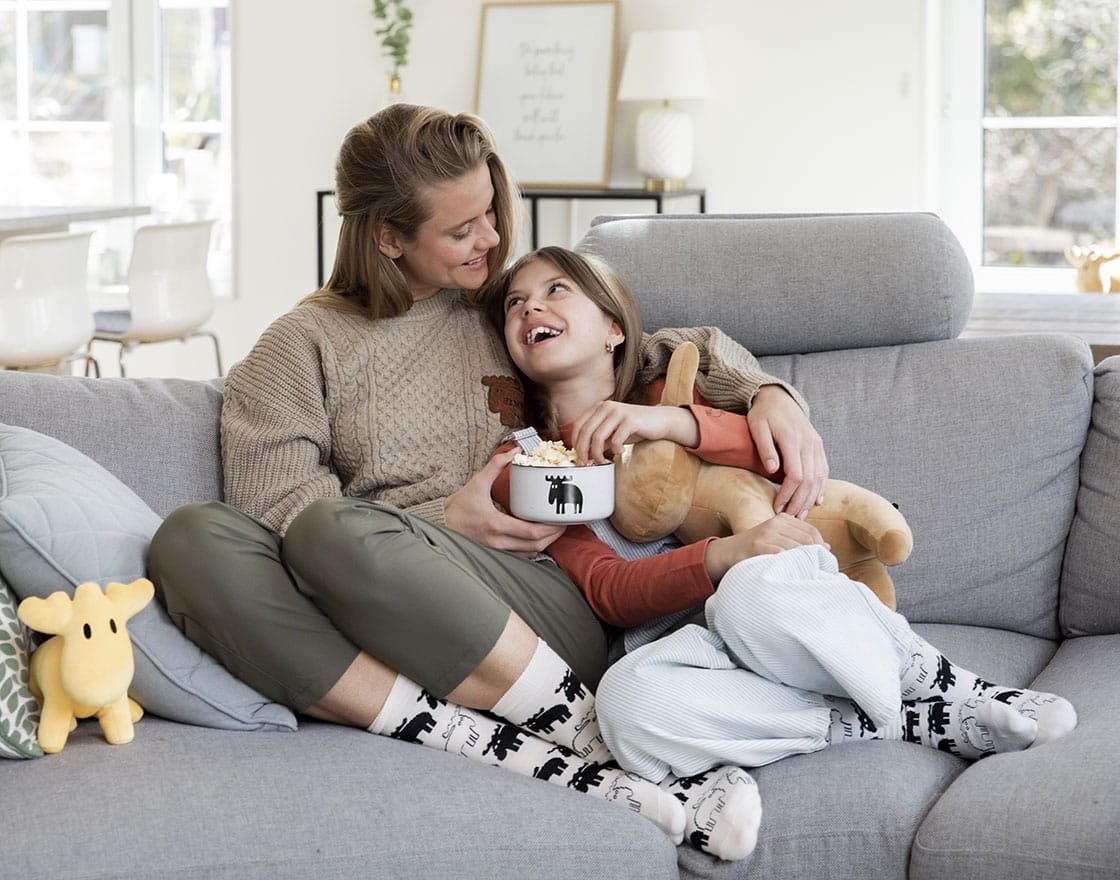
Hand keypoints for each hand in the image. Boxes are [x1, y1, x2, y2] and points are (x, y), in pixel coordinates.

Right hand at [444, 450, 565, 555]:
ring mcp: (496, 550)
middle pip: (536, 546)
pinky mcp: (495, 553)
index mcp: (496, 524)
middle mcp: (498, 541)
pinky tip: (537, 538)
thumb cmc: (458, 506)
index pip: (531, 533)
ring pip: (529, 554)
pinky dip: (531, 549)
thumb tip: (514, 450)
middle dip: (553, 536)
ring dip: (544, 544)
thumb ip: (496, 465)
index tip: (560, 519)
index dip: (550, 528)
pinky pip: (520, 556)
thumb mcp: (477, 482)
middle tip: (562, 524)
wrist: (440, 524)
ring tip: (552, 530)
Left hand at [570, 401, 698, 463]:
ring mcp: (618, 412)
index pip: (578, 425)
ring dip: (597, 453)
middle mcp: (607, 406)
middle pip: (585, 431)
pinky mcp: (630, 420)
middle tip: (587, 464)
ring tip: (603, 461)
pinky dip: (615, 449)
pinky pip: (615, 439)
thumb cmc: (635, 428)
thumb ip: (598, 440)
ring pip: (598, 436)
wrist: (661, 421)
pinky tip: (620, 452)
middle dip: (583, 451)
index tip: (579, 457)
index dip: (575, 443)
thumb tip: (584, 455)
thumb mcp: (612, 433)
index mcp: (599, 407)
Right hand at [703, 514, 827, 583]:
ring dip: (805, 563)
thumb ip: (799, 540)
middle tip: (819, 571)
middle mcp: (775, 523)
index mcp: (782, 519)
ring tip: (807, 574)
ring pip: (797, 548)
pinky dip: (790, 565)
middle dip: (816, 556)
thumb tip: (828, 547)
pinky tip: (792, 573)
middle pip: (807, 540)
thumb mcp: (778, 538)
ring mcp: (766, 534)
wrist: (728, 552)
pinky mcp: (758, 546)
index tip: (823, 561)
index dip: (821, 548)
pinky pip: (783, 556)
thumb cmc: (757, 549)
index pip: (812, 532)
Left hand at [748, 386, 828, 517]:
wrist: (778, 398)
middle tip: (790, 519)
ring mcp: (816, 444)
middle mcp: (808, 442)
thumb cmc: (763, 414)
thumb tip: (772, 469)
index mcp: (792, 439)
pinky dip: (821, 487)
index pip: (795, 474)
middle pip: (809, 480)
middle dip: (800, 502)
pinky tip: (816, 502)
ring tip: (801, 515)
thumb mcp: (757, 427)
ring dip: (811, 499)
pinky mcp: (818, 446)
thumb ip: (765, 448)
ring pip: (819, 477)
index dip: (787, 494)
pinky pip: (823, 470)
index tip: (777, 507)